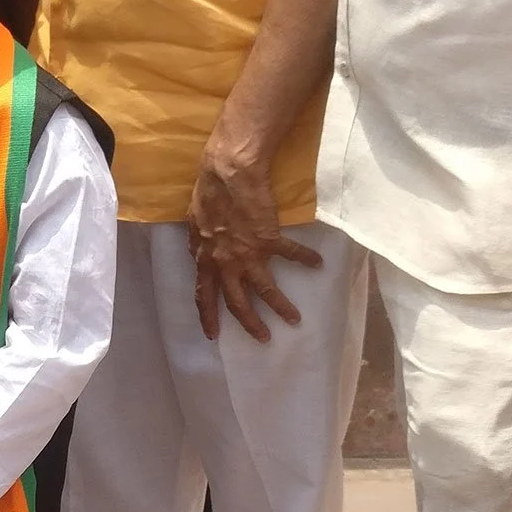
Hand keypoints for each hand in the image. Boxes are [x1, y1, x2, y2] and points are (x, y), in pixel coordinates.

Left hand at [186, 148, 321, 341]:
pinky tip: (317, 264)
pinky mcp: (269, 240)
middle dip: (249, 323)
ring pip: (266, 290)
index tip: (213, 335)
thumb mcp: (194, 223)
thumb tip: (199, 251)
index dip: (208, 316)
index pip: (204, 295)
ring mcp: (248, 254)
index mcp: (205, 258)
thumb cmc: (208, 193)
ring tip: (294, 319)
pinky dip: (305, 258)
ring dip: (281, 307)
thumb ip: (199, 242)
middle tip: (262, 338)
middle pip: (237, 302)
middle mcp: (226, 263)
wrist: (228, 173)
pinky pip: (291, 253)